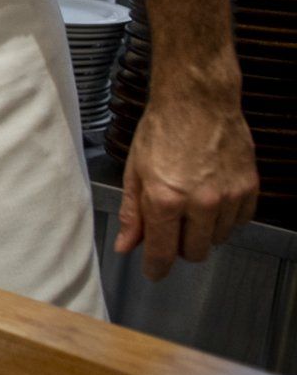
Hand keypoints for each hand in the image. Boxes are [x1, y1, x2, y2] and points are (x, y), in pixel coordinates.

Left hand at [114, 95, 257, 280]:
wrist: (198, 101)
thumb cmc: (162, 130)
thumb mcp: (135, 172)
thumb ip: (132, 213)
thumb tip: (126, 245)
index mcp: (165, 199)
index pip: (162, 252)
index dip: (155, 268)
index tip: (153, 272)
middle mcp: (200, 202)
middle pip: (193, 252)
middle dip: (179, 246)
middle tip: (171, 226)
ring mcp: (228, 196)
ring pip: (217, 239)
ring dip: (203, 231)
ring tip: (192, 203)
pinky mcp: (249, 188)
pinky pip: (240, 221)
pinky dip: (226, 217)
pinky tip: (213, 198)